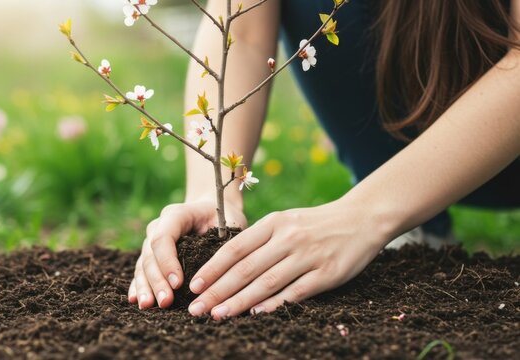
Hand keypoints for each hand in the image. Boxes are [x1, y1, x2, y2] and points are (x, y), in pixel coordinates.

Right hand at [129, 198, 246, 308]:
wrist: (210, 210)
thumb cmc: (222, 218)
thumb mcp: (227, 221)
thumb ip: (221, 241)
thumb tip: (218, 270)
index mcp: (175, 214)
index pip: (163, 237)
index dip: (167, 261)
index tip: (178, 283)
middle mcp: (158, 226)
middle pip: (150, 254)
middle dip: (157, 280)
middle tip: (165, 302)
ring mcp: (151, 240)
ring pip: (143, 264)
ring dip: (145, 286)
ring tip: (148, 305)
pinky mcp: (151, 255)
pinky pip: (141, 271)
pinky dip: (138, 285)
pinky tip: (136, 300)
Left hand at [186, 198, 390, 318]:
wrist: (362, 218)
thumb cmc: (315, 223)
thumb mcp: (285, 221)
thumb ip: (259, 239)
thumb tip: (225, 264)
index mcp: (274, 222)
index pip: (235, 248)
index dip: (212, 269)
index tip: (194, 286)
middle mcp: (288, 237)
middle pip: (246, 268)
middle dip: (218, 290)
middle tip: (197, 308)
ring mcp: (308, 255)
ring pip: (266, 282)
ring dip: (239, 301)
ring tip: (218, 315)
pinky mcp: (327, 273)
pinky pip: (295, 292)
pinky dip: (274, 304)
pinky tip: (255, 314)